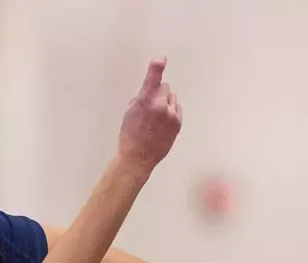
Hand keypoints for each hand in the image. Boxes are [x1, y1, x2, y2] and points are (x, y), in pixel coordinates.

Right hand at [118, 58, 181, 172]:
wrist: (138, 157)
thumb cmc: (130, 136)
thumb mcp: (130, 111)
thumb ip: (142, 97)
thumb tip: (151, 90)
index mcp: (144, 102)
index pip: (152, 79)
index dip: (156, 67)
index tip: (161, 58)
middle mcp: (160, 106)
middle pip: (164, 87)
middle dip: (158, 93)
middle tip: (150, 107)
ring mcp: (171, 115)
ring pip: (172, 98)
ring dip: (165, 103)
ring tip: (155, 118)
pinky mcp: (178, 122)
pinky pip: (177, 109)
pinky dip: (171, 113)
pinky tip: (161, 123)